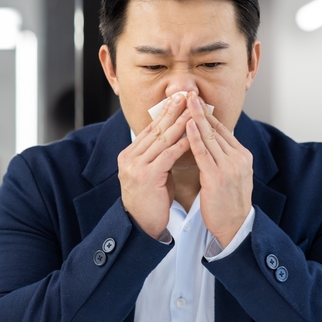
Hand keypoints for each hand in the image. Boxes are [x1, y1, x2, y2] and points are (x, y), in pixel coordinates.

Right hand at [117, 94, 191, 238]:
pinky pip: (167, 155)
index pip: (149, 129)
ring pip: (161, 139)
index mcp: (129, 155)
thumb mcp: (152, 173)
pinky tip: (192, 136)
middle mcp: (129, 158)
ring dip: (179, 123)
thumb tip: (173, 138)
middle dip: (172, 111)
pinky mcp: (147, 177)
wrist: (142, 226)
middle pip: (154, 129)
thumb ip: (158, 156)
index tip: (178, 100)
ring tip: (192, 110)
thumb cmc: (152, 202)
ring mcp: (136, 167)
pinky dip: (181, 144)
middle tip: (185, 96)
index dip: (164, 113)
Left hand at [185, 91, 253, 247]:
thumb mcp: (231, 176)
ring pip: (209, 136)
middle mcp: (238, 158)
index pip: (223, 130)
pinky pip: (204, 152)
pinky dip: (195, 136)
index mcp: (242, 156)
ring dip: (196, 117)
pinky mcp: (217, 177)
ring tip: (186, 101)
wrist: (235, 227)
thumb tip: (211, 144)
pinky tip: (187, 124)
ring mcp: (229, 167)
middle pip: (216, 129)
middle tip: (190, 93)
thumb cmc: (228, 204)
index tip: (196, 101)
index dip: (208, 114)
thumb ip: (223, 159)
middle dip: (201, 110)